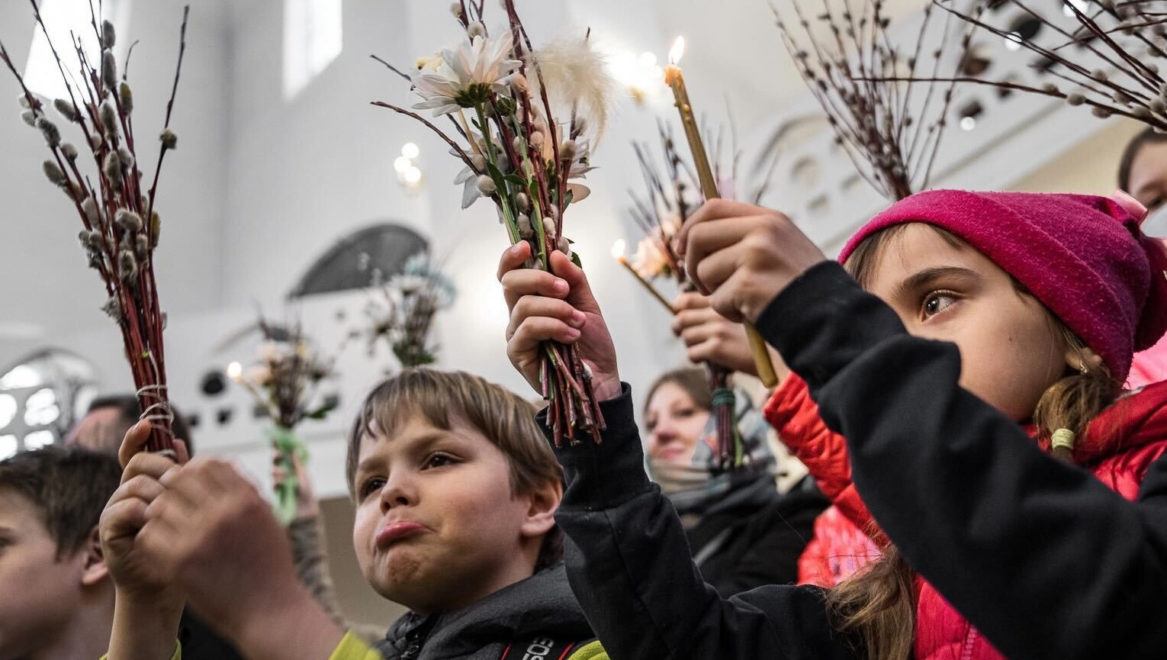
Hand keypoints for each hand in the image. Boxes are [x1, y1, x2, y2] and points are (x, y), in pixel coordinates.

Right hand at [101, 421, 188, 601]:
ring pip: (135, 484)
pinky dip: (144, 513)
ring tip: (172, 513)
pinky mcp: (109, 530)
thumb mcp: (187, 506)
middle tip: (178, 483)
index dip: (137, 436)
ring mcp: (115, 509)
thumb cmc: (179, 544)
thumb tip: (178, 442)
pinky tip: (156, 524)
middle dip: (161, 467)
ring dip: (158, 494)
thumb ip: (182, 476)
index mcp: (145, 484)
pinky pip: (126, 508)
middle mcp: (127, 493)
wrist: (165, 585)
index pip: (135, 453)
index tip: (148, 423)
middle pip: (137, 463)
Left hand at [139, 458, 304, 644]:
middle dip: (174, 488)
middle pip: (179, 479)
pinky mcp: (178, 563)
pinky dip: (152, 536)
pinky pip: (149, 535)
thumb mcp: (269, 519)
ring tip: (169, 525)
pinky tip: (163, 545)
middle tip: (175, 503)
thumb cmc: (271, 565)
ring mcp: (198, 538)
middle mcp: (222, 514)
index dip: (196, 469)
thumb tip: (224, 462)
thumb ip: (247, 489)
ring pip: (159, 505)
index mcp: (245, 501)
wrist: (270, 611)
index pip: (207, 464)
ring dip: (161, 512)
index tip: (193, 483)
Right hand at [273, 449, 317, 521]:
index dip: (278, 448)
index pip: (284, 455)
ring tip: (285, 475)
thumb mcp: (303, 476)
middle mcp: (284, 472)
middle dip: (276, 457)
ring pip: (273, 471)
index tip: (275, 441)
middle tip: (279, 456)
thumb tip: (294, 451)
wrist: (305, 508)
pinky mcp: (277, 491)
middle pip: (275, 462)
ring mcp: (280, 482)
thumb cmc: (307, 491)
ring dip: (278, 471)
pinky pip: (274, 483)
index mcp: (292, 467)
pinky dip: (278, 482)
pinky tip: (282, 484)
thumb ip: (297, 464)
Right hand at [498, 242, 620, 400]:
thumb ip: (573, 279)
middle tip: (565, 290)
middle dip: (540, 280)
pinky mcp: (518, 353)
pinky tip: (572, 335)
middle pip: (510, 282)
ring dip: (556, 308)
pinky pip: (529, 328)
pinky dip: (554, 326)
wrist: (600, 378)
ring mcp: (516, 333)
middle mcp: (518, 314)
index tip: (527, 246)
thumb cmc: (591, 342)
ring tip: (578, 321)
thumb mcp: (587, 304)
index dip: (512, 256)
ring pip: (524, 305)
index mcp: (531, 298)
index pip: (510, 272)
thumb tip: (556, 253)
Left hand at [671, 291, 788, 380]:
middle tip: (686, 334)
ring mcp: (717, 330)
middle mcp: (718, 311)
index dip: (680, 307)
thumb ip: (725, 306)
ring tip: (702, 348)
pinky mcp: (718, 348)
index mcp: (724, 298)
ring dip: (690, 343)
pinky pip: (693, 354)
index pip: (686, 299)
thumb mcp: (746, 309)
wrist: (781, 352)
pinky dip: (697, 358)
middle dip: (680, 327)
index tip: (683, 314)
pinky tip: (708, 359)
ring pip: (686, 336)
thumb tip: (695, 310)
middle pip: (681, 317)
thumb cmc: (766, 332)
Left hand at [677, 200, 826, 322]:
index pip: (712, 208)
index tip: (682, 250)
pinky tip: (753, 314)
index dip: (689, 228)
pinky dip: (728, 312)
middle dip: (692, 264)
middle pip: (698, 236)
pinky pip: (716, 299)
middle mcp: (763, 231)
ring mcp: (755, 256)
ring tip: (743, 302)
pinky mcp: (749, 284)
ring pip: (704, 271)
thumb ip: (747, 237)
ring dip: (715, 294)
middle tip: (704, 286)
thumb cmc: (801, 290)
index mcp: (770, 219)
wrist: (830, 319)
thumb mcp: (781, 249)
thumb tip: (694, 237)